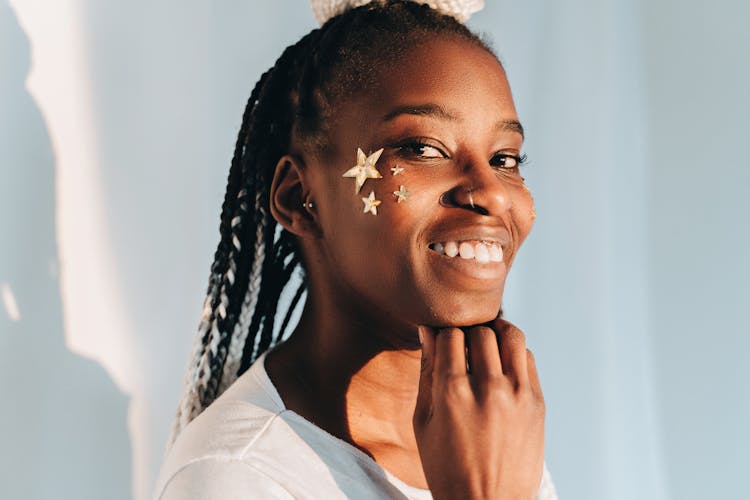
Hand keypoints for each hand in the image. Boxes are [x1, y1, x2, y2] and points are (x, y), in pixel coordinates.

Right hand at [413, 319, 544, 499]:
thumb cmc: (447, 467)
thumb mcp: (423, 422)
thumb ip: (427, 373)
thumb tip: (427, 332)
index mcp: (453, 393)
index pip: (450, 336)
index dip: (443, 334)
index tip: (442, 341)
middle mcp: (488, 388)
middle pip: (480, 332)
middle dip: (468, 332)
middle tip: (462, 343)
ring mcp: (518, 395)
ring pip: (510, 335)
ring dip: (495, 332)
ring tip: (486, 341)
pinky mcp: (538, 403)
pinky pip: (527, 358)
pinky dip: (513, 353)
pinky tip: (502, 364)